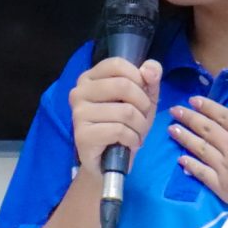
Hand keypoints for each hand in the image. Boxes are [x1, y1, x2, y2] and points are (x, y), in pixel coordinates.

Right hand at [69, 58, 161, 179]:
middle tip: (141, 118)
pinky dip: (132, 139)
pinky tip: (128, 143)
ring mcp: (78, 113)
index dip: (138, 78)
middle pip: (123, 85)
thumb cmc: (125, 126)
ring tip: (135, 133)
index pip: (117, 64)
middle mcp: (79, 92)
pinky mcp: (82, 135)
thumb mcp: (143, 99)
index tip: (142, 95)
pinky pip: (119, 130)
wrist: (109, 162)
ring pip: (125, 111)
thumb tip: (149, 68)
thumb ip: (150, 80)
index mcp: (90, 78)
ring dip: (139, 126)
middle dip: (142, 105)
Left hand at [170, 96, 227, 223]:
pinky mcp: (221, 185)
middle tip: (174, 110)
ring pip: (200, 148)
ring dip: (185, 138)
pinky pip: (202, 173)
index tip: (193, 100)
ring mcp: (224, 165)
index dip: (207, 107)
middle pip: (206, 129)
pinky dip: (190, 166)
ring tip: (171, 129)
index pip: (222, 115)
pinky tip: (180, 160)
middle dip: (189, 118)